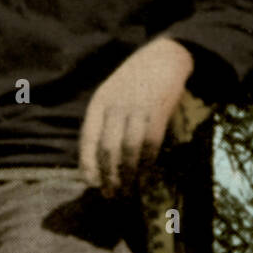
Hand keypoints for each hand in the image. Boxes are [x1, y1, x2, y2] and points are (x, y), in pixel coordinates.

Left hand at [79, 38, 193, 195]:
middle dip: (108, 176)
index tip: (91, 183)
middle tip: (111, 195)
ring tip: (128, 190)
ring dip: (128, 174)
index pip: (88, 139)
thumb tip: (100, 158)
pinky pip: (151, 143)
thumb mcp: (112, 93)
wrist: (165, 57)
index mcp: (99, 102)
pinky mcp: (158, 111)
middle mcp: (115, 106)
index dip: (88, 164)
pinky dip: (147, 162)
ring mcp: (137, 109)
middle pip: (108, 149)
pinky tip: (146, 174)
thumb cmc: (136, 79)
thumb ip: (105, 120)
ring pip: (129, 150)